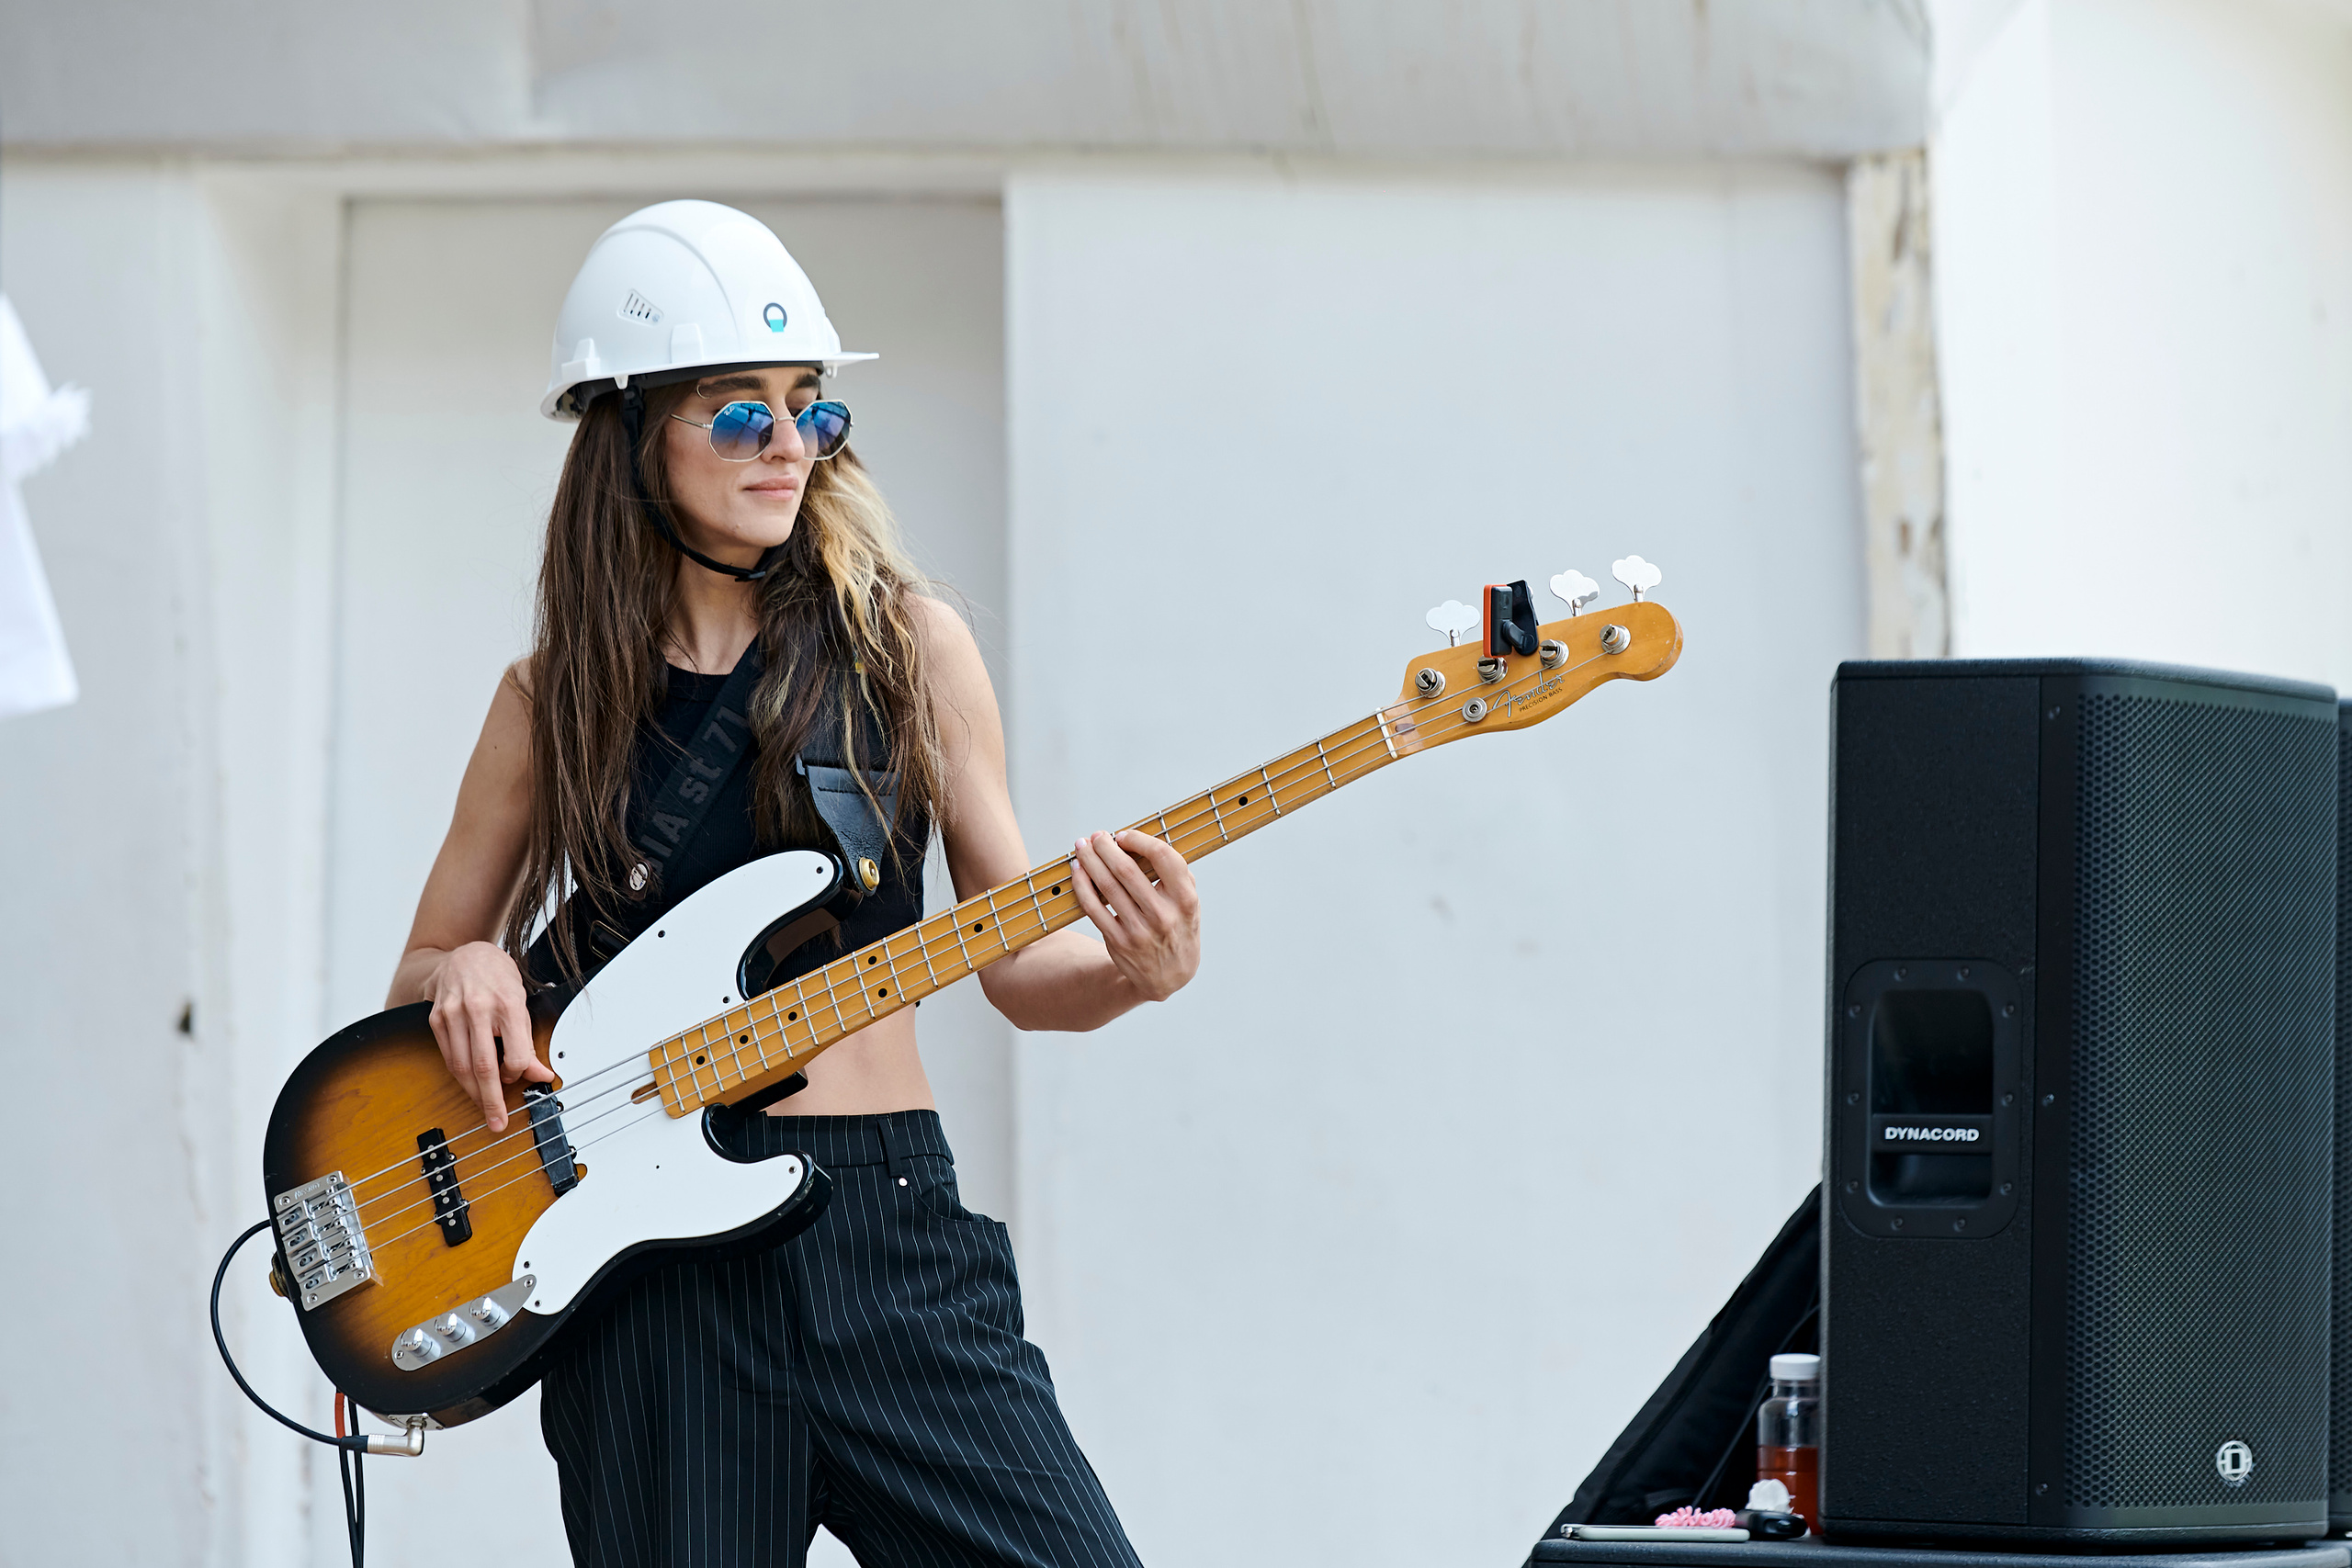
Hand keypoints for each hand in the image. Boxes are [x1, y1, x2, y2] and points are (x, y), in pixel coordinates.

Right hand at [424, 941, 553, 1132]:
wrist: (466, 956)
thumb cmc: (499, 980)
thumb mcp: (523, 1006)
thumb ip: (529, 1044)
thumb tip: (543, 1076)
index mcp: (509, 1005)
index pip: (515, 1056)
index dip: (517, 1075)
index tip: (517, 1079)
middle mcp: (479, 1008)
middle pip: (485, 1066)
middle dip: (492, 1100)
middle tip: (498, 1122)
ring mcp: (454, 1013)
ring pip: (462, 1066)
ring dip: (473, 1093)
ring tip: (484, 1107)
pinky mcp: (436, 1018)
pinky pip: (448, 1056)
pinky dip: (459, 1075)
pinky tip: (469, 1084)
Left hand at [1068, 830, 1200, 1002]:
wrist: (1170, 976)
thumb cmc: (1179, 929)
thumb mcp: (1191, 905)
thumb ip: (1178, 875)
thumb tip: (1146, 844)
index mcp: (1185, 900)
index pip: (1162, 857)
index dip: (1139, 840)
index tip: (1125, 835)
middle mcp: (1163, 915)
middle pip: (1126, 870)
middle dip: (1106, 847)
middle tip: (1097, 836)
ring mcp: (1139, 930)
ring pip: (1106, 886)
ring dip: (1090, 861)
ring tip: (1082, 847)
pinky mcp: (1118, 941)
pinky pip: (1093, 908)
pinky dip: (1082, 885)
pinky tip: (1078, 871)